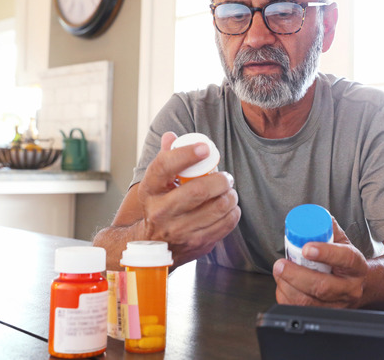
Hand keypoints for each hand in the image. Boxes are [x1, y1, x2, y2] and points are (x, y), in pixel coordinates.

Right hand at [137, 132, 239, 265]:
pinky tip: (229, 208)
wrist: (153, 246)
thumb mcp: (156, 183)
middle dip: (220, 180)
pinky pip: (225, 225)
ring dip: (230, 196)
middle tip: (226, 177)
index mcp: (150, 191)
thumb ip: (166, 158)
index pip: (165, 167)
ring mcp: (179, 231)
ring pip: (217, 208)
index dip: (186, 154)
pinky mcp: (196, 244)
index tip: (204, 148)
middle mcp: (160, 212)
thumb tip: (172, 136)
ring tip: (229, 192)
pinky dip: (233, 213)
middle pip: (198, 191)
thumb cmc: (159, 206)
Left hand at [272, 218, 368, 307]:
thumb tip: (314, 215)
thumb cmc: (344, 263)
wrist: (355, 286)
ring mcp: (337, 305)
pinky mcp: (323, 315)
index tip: (307, 248)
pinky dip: (285, 296)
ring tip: (279, 271)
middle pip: (322, 286)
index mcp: (356, 266)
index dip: (326, 253)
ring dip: (287, 286)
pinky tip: (283, 284)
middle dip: (296, 275)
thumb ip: (328, 228)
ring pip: (308, 302)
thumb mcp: (342, 242)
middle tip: (281, 264)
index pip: (345, 258)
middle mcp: (349, 288)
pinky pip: (299, 310)